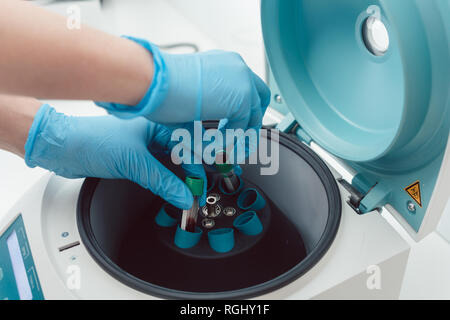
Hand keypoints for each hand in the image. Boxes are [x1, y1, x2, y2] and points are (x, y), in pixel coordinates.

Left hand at [24, 104, 205, 208]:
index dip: (196, 169)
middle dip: (191, 176)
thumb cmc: (93, 141)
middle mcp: (153, 134)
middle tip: (196, 194)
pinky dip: (166, 181)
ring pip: (170, 164)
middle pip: (182, 156)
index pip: (187, 147)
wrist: (63, 147)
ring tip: (186, 195)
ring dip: (178, 180)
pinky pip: (157, 170)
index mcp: (158, 125)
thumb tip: (183, 196)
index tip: (199, 188)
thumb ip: (162, 182)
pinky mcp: (135, 158)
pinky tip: (171, 189)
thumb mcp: (134, 163)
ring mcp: (144, 146)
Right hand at [96, 36, 270, 130]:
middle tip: (239, 144)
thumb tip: (212, 134)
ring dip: (239, 136)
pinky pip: (243, 127)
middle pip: (260, 100)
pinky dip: (231, 140)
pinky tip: (215, 145)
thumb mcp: (191, 98)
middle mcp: (237, 68)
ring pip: (252, 116)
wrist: (152, 79)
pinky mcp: (242, 98)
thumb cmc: (160, 86)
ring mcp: (243, 81)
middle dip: (250, 124)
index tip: (237, 130)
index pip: (248, 89)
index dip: (244, 113)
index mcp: (225, 63)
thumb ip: (208, 111)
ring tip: (224, 151)